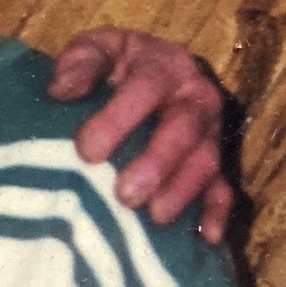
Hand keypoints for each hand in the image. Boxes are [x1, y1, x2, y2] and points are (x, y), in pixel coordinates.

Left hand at [49, 28, 233, 242]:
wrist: (148, 67)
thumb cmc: (113, 64)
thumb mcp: (94, 49)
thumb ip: (80, 63)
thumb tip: (61, 89)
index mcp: (165, 65)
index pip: (145, 89)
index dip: (117, 120)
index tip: (86, 152)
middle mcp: (196, 96)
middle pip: (184, 129)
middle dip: (156, 164)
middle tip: (124, 195)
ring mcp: (211, 130)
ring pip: (206, 161)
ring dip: (183, 191)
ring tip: (155, 217)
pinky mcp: (217, 160)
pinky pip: (224, 187)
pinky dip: (217, 213)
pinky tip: (207, 237)